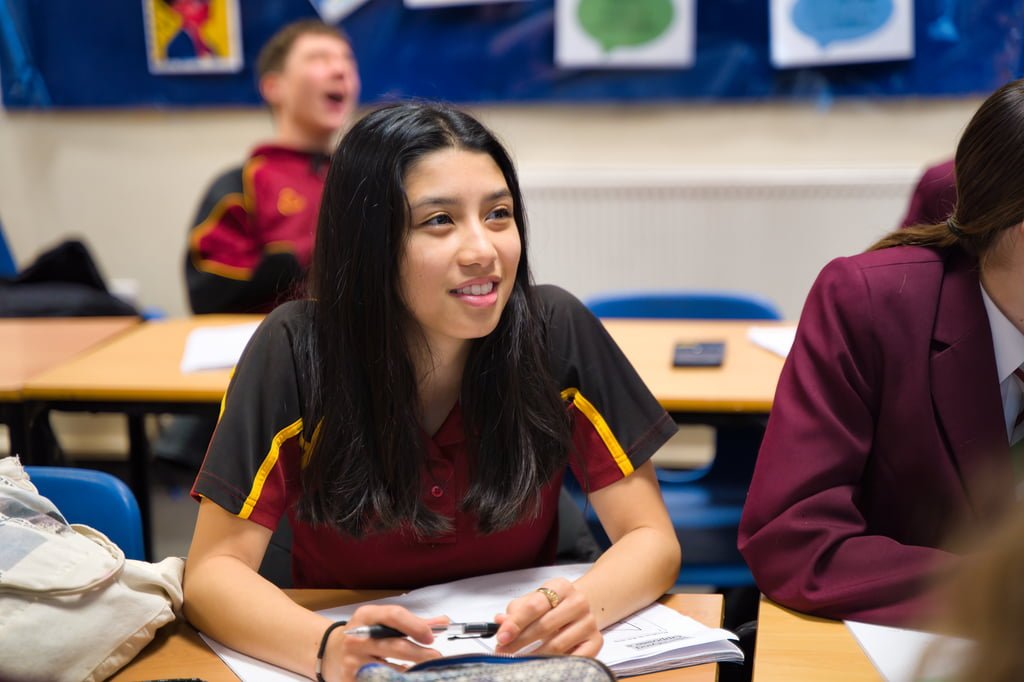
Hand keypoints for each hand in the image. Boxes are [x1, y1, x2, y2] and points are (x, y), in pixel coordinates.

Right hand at [320, 604, 445, 681]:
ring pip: (390, 668)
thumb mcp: (381, 621)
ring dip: (411, 671)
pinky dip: (396, 680)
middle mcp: (357, 637)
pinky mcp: (351, 679)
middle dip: (420, 654)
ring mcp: (352, 661)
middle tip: (436, 658)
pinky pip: (380, 680)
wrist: (330, 652)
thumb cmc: (364, 635)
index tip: (431, 637)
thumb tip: (444, 622)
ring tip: (424, 671)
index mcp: (366, 616)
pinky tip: (405, 678)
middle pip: (396, 646)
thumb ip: (412, 622)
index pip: (394, 615)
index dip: (416, 626)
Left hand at [493, 577, 602, 656]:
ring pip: (557, 645)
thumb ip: (516, 611)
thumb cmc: (552, 606)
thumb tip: (500, 622)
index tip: (501, 637)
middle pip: (545, 626)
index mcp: (561, 587)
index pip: (535, 605)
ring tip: (518, 661)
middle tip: (503, 653)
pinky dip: (555, 664)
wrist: (580, 609)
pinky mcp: (596, 641)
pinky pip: (574, 659)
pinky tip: (542, 666)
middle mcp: (578, 602)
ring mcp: (589, 622)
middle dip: (520, 642)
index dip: (516, 623)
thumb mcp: (533, 601)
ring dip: (534, 656)